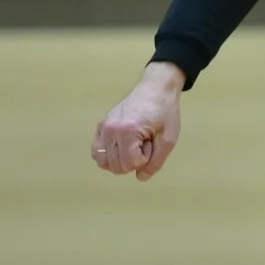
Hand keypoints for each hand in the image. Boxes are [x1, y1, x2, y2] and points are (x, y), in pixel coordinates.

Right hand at [93, 61, 185, 180]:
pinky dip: (108, 156)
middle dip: (133, 160)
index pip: (131, 164)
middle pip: (116, 166)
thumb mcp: (168, 139)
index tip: (152, 142)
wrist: (155, 88)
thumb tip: (140, 177)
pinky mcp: (101, 125)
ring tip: (133, 145)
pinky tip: (121, 148)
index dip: (146, 158)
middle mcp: (111, 129)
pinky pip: (96, 152)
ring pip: (104, 162)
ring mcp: (103, 127)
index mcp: (128, 131)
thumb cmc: (165, 112)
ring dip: (120, 160)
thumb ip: (156, 161)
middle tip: (144, 143)